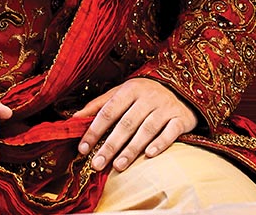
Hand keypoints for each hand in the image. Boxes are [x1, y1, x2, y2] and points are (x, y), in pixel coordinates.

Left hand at [75, 78, 197, 171]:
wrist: (180, 88)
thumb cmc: (143, 94)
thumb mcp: (121, 93)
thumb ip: (99, 105)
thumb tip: (74, 118)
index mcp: (130, 89)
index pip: (108, 111)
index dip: (94, 130)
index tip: (83, 148)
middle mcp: (148, 97)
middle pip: (126, 123)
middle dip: (110, 146)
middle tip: (97, 164)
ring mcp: (165, 107)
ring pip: (147, 130)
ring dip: (132, 149)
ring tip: (118, 166)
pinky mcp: (181, 118)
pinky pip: (171, 132)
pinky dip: (160, 143)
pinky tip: (149, 155)